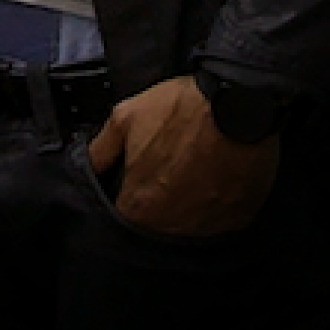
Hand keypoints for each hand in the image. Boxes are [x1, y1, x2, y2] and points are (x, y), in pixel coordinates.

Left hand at [85, 75, 280, 236]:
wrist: (239, 101)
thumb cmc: (183, 109)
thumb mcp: (124, 118)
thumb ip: (101, 150)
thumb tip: (89, 166)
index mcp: (140, 205)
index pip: (123, 219)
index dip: (127, 200)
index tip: (136, 184)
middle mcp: (174, 225)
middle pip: (157, 228)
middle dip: (158, 205)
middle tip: (168, 174)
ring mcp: (210, 226)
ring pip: (190, 228)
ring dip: (188, 208)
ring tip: (193, 176)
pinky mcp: (240, 219)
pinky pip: (222, 223)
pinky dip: (217, 207)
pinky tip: (216, 181)